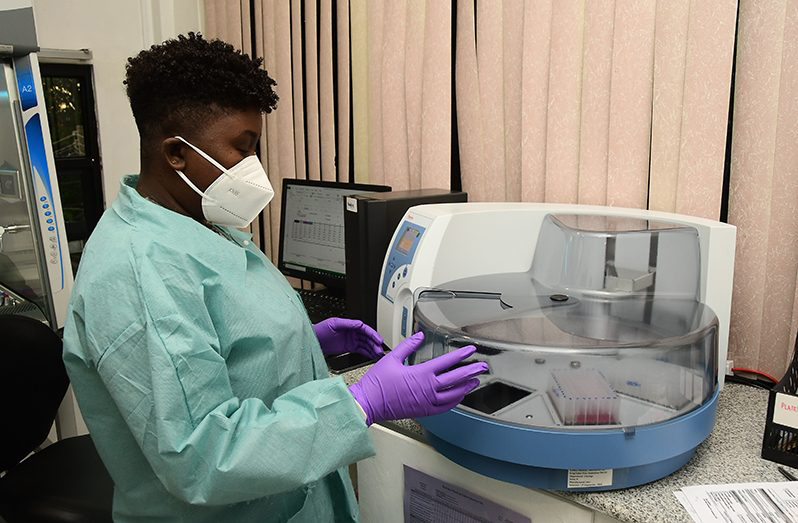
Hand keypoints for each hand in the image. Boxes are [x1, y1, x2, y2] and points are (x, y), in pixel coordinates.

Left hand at [313, 318, 383, 358]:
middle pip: (367, 337)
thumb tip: (359, 324)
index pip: (365, 329)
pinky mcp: (349, 348)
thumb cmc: (320, 330)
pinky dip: (367, 353)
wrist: (312, 340)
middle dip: (374, 343)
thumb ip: (348, 324)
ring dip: (373, 349)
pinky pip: (361, 350)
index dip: (372, 334)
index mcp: (350, 325)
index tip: (378, 340)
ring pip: (366, 344)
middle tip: (380, 350)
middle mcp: (352, 332)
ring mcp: (351, 340)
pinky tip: (372, 356)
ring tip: (378, 354)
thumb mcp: (334, 324)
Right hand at [348, 332, 488, 425]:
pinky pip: (444, 407)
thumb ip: (408, 346)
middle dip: (471, 371)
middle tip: (482, 367)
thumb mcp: (392, 358)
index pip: (447, 362)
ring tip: (474, 382)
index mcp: (421, 374)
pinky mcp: (423, 411)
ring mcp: (427, 401)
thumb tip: (419, 336)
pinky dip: (454, 401)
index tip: (471, 350)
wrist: (369, 403)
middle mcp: (428, 389)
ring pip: (453, 395)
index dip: (461, 355)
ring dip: (466, 387)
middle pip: (456, 379)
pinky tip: (458, 397)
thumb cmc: (378, 383)